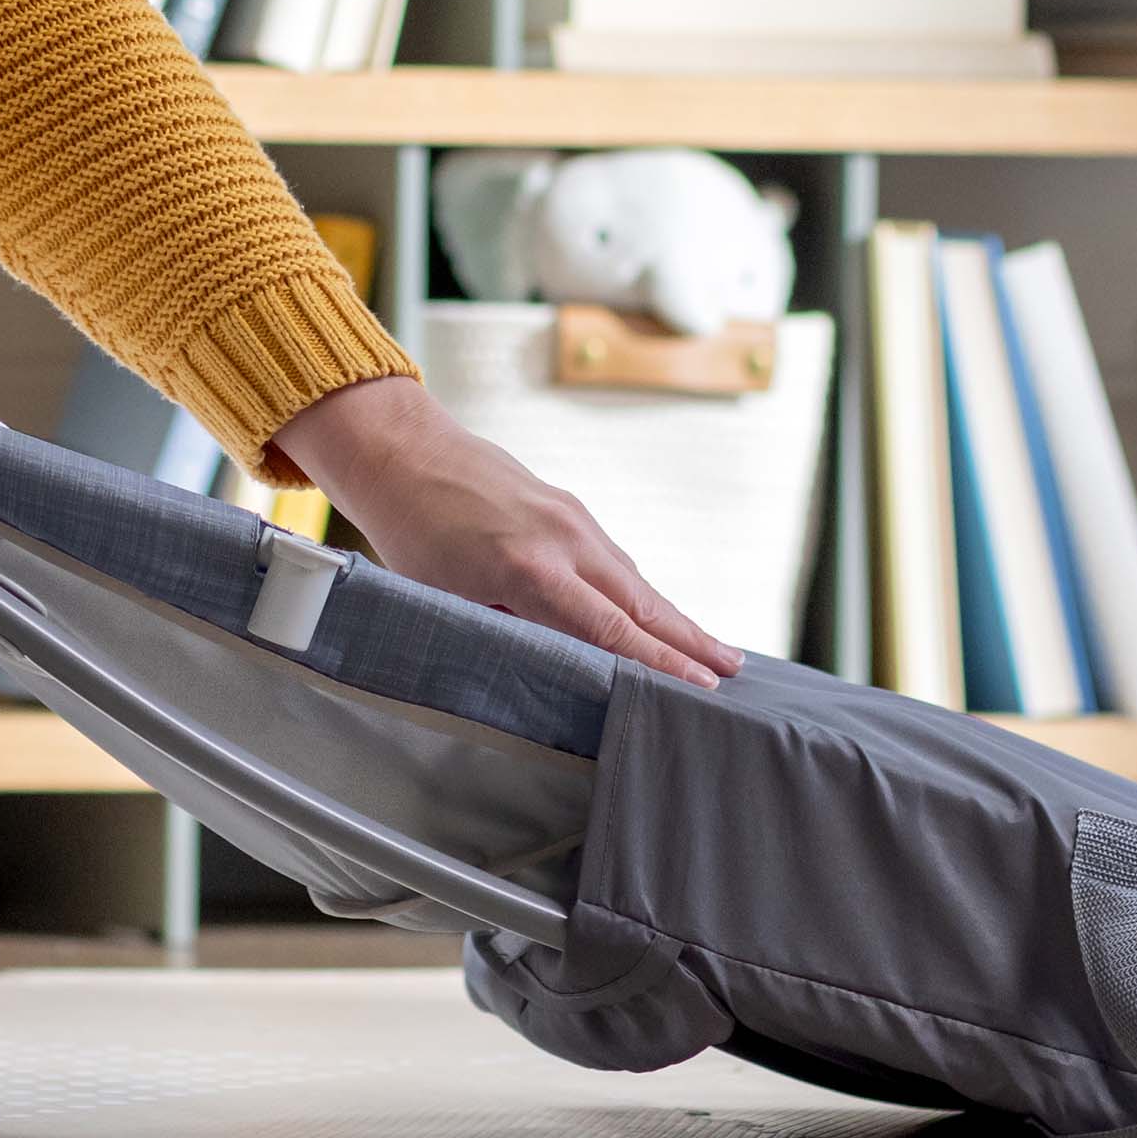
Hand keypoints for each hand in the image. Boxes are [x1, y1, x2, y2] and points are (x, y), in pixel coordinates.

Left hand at [269, 375, 742, 687]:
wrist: (402, 450)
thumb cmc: (412, 533)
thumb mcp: (445, 599)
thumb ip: (501, 636)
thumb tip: (551, 678)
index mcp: (527, 569)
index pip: (608, 628)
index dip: (658, 663)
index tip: (702, 686)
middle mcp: (561, 537)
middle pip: (640, 600)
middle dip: (690, 640)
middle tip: (734, 672)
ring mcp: (569, 515)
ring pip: (632, 576)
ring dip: (673, 616)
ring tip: (713, 652)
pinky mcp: (567, 506)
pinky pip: (613, 557)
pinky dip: (641, 589)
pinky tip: (657, 612)